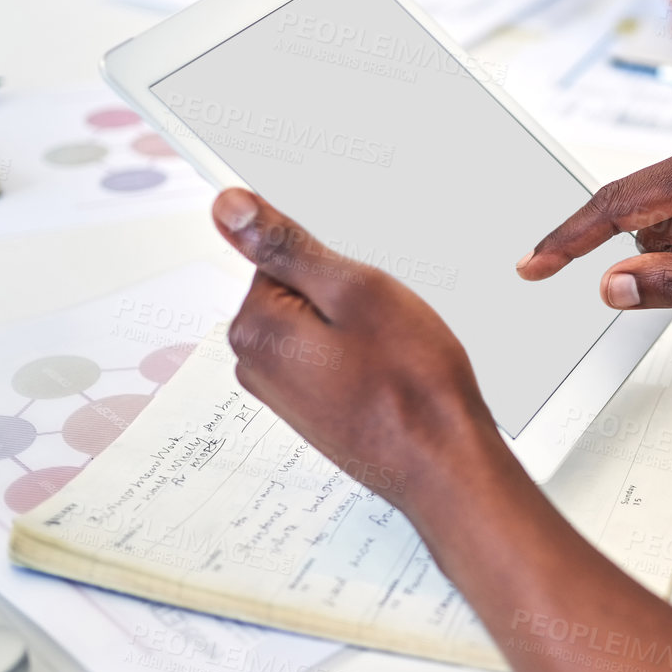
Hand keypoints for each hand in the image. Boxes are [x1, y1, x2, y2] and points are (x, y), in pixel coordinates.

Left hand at [210, 189, 502, 516]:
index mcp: (256, 327)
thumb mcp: (356, 292)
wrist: (443, 464)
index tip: (365, 290)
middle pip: (297, 292)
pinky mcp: (311, 407)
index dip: (334, 264)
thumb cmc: (412, 384)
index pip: (280, 257)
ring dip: (358, 326)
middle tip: (386, 322)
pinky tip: (390, 371)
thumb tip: (228, 207)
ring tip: (392, 350)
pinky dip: (362, 355)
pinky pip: (331, 357)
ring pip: (319, 324)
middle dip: (345, 296)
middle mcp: (255, 363)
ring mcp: (283, 391)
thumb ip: (286, 246)